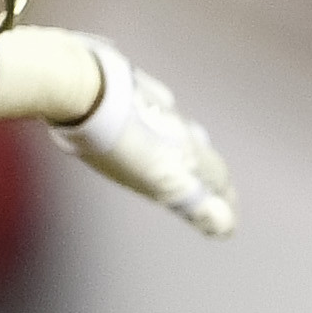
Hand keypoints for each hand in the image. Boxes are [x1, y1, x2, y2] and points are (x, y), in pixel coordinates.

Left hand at [49, 36, 236, 236]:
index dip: (225, 201)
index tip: (228, 220)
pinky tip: (148, 118)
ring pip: (181, 130)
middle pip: (203, 154)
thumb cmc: (117, 141)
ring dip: (187, 148)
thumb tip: (226, 226)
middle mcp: (179, 126)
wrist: (83, 86)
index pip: (218, 179)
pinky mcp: (130, 87)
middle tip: (215, 191)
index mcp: (188, 152)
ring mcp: (155, 104)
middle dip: (212, 176)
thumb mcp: (158, 180)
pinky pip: (155, 108)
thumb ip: (194, 203)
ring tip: (183, 156)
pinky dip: (160, 122)